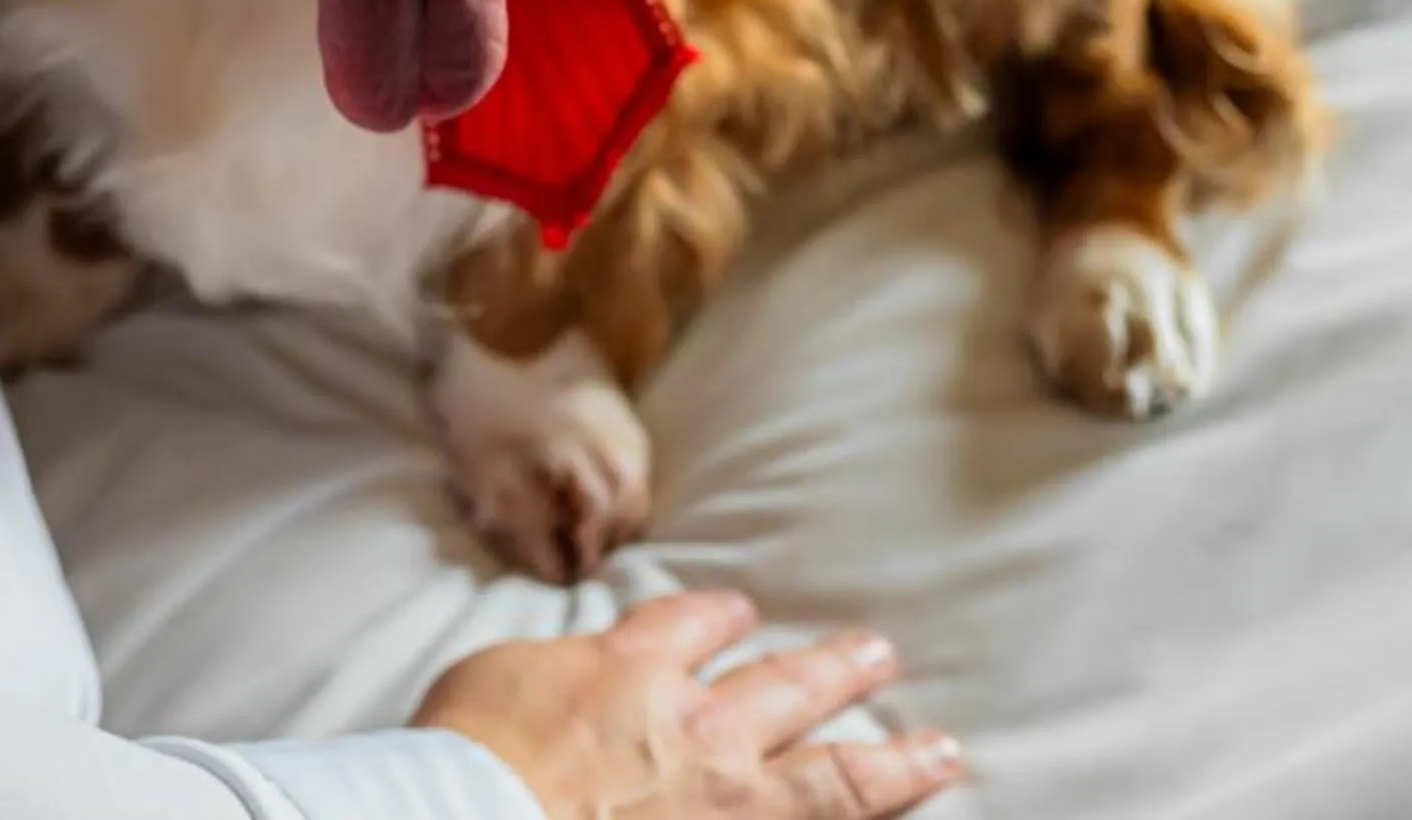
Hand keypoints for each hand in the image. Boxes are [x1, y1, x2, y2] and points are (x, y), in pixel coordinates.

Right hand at [412, 590, 964, 818]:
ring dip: (894, 761)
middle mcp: (697, 729)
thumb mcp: (498, 676)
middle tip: (877, 656)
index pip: (690, 626)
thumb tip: (560, 683)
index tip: (736, 612)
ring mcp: (725, 803)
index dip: (716, 617)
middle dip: (833, 670)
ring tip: (940, 751)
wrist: (481, 815)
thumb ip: (553, 673)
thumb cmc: (471, 752)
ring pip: (835, 775)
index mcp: (632, 670)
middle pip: (785, 687)